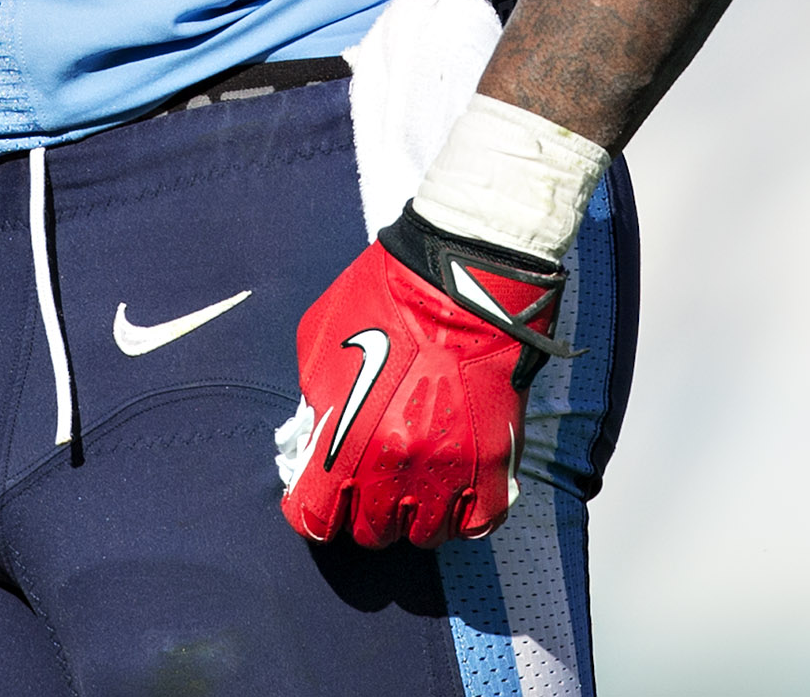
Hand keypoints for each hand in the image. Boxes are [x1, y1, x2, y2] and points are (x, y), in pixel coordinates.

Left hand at [275, 206, 562, 548]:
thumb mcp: (319, 344)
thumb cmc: (384, 297)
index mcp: (345, 442)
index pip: (315, 518)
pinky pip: (479, 523)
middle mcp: (396, 467)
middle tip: (373, 482)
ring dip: (417, 514)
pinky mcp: (495, 462)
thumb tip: (315, 437)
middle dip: (366, 510)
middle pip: (372, 532)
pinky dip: (465, 513)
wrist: (463, 273)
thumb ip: (314, 401)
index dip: (314, 510)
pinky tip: (456, 488)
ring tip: (418, 482)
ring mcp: (449, 469)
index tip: (322, 497)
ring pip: (426, 535)